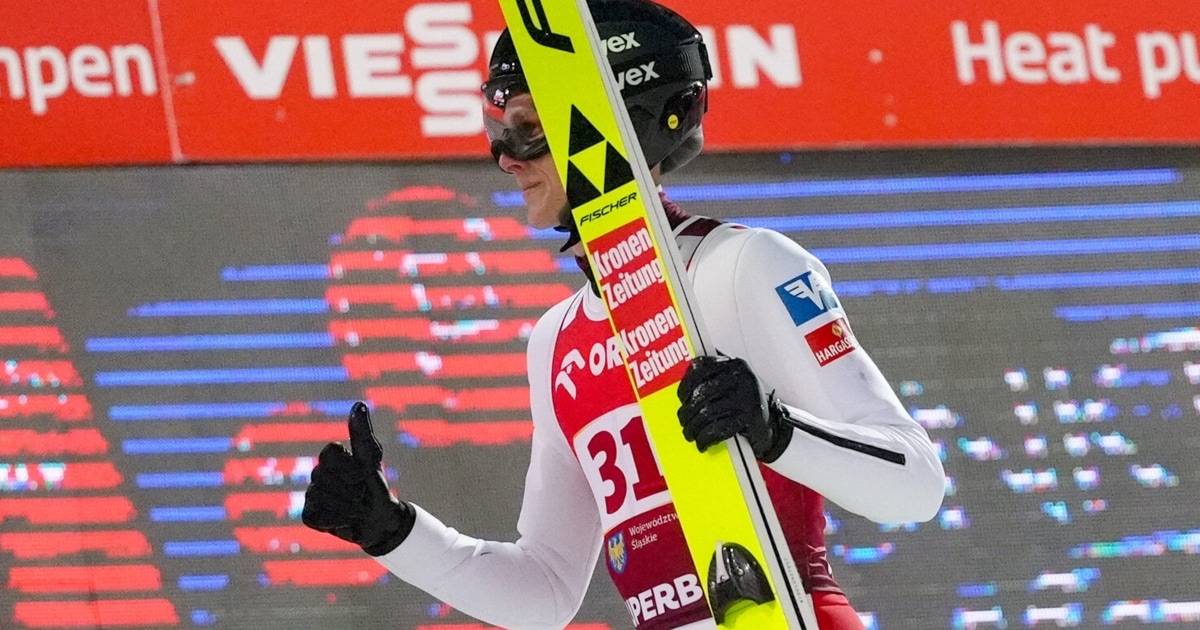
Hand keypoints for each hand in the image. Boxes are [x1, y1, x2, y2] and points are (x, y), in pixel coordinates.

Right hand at [302, 402, 414, 555]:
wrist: (381, 520)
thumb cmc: (376, 485)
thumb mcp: (371, 458)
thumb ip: (362, 433)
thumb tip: (359, 404)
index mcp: (331, 457)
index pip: (329, 453)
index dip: (349, 467)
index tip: (363, 474)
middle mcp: (318, 473)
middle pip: (324, 477)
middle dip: (351, 489)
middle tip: (361, 493)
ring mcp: (312, 494)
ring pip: (322, 498)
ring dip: (347, 506)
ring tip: (356, 507)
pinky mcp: (310, 515)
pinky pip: (318, 516)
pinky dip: (338, 520)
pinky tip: (344, 519)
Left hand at [676, 355, 792, 462]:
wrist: (771, 426)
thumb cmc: (744, 405)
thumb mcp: (730, 385)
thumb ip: (711, 380)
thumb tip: (683, 393)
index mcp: (733, 364)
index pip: (700, 366)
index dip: (686, 384)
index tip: (682, 398)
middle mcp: (741, 376)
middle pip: (702, 393)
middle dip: (687, 412)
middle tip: (684, 422)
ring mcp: (747, 396)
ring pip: (707, 412)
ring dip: (693, 428)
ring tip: (690, 434)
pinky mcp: (750, 417)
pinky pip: (719, 428)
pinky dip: (706, 438)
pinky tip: (703, 443)